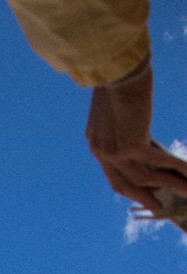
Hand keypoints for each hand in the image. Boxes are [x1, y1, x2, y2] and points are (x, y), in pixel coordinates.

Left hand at [86, 61, 186, 215]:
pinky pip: (159, 163)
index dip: (128, 185)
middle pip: (125, 184)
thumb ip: (123, 122)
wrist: (117, 66)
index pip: (112, 172)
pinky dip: (176, 169)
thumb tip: (138, 129)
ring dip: (169, 185)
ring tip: (186, 192)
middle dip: (143, 197)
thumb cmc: (118, 74)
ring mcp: (115, 151)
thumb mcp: (116, 103)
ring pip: (145, 178)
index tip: (141, 193)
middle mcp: (102, 151)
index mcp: (96, 141)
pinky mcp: (132, 145)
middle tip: (158, 207)